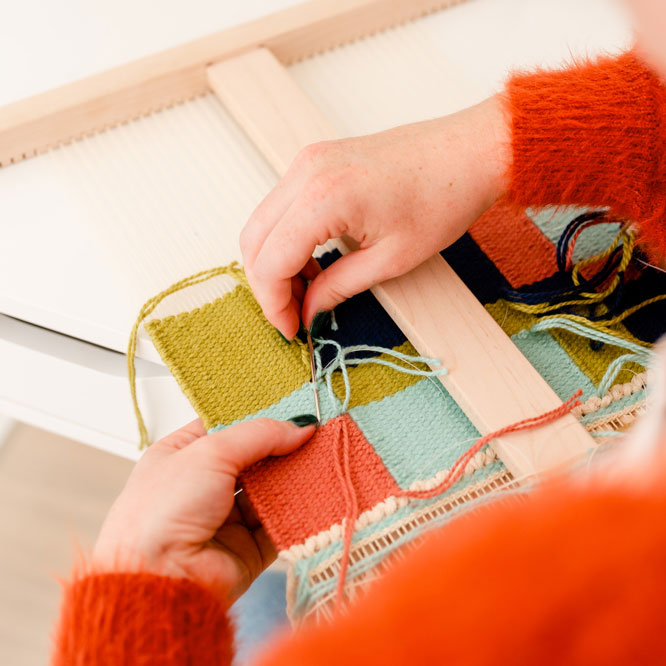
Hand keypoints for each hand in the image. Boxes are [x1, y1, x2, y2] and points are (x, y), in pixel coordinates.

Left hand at [93, 418, 314, 602]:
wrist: (156, 580)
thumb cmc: (159, 513)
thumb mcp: (210, 453)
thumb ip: (258, 435)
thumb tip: (298, 426)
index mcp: (180, 455)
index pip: (226, 428)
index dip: (258, 418)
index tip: (291, 410)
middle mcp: (202, 486)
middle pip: (253, 458)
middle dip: (282, 448)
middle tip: (314, 434)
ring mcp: (224, 518)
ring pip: (269, 491)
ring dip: (293, 478)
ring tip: (320, 459)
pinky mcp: (246, 549)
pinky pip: (279, 524)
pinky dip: (298, 512)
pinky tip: (315, 493)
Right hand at [241, 95, 509, 338]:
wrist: (469, 151)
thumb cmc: (443, 198)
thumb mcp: (391, 260)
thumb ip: (339, 287)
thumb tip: (309, 311)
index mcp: (323, 198)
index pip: (269, 262)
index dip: (274, 303)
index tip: (292, 328)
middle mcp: (306, 172)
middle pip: (254, 240)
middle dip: (267, 286)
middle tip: (293, 314)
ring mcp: (308, 161)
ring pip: (262, 223)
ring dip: (274, 262)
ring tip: (307, 291)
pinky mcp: (316, 160)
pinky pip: (282, 206)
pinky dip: (285, 238)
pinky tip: (314, 261)